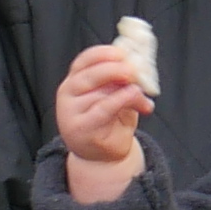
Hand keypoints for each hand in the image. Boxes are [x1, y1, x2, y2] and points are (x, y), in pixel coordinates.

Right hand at [52, 42, 153, 203]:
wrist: (102, 157)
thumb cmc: (111, 121)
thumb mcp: (115, 95)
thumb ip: (121, 80)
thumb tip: (139, 65)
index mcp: (75, 79)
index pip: (85, 60)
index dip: (103, 54)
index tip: (123, 52)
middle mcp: (68, 93)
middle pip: (90, 74)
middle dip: (115, 69)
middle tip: (135, 70)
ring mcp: (70, 111)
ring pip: (101, 92)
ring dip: (128, 91)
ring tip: (142, 97)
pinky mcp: (79, 128)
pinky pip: (104, 109)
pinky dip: (122, 100)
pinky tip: (137, 100)